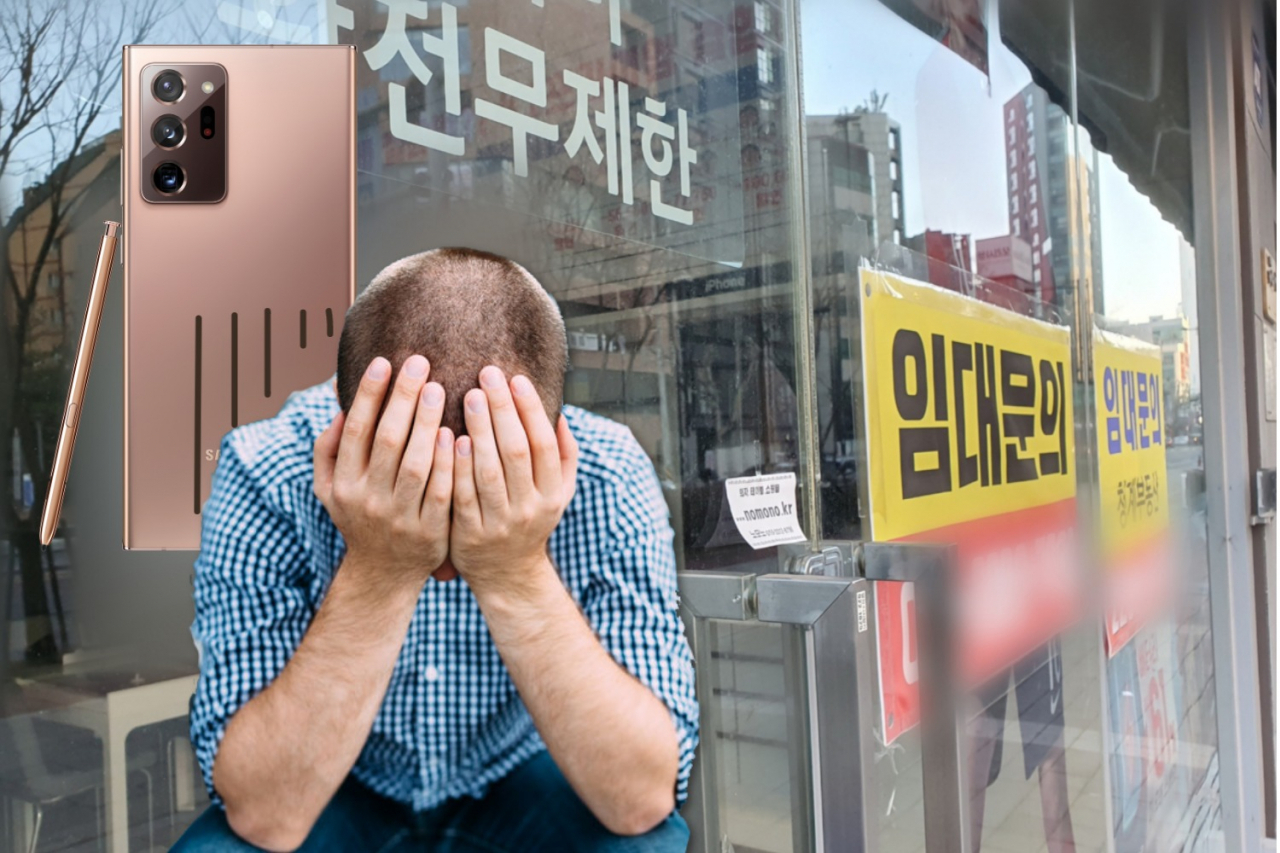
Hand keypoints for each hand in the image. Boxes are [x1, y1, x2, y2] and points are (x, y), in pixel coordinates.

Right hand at [313, 355, 455, 586]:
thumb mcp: (330, 488)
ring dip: (427, 424)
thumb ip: (328, 448)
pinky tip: (457, 433)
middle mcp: (368, 500)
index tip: (384, 361)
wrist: (383, 574)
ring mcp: (399, 518)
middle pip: (387, 441)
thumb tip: (338, 404)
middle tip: (421, 363)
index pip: (355, 431)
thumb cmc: (359, 516)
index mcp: (343, 484)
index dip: (368, 394)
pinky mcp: (429, 532)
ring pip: (415, 465)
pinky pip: (441, 492)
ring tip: (440, 388)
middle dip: (403, 399)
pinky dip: (448, 462)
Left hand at [450, 366, 578, 594]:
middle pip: (516, 452)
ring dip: (479, 430)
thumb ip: (564, 455)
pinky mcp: (470, 534)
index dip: (531, 409)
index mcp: (552, 493)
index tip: (515, 378)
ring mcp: (499, 523)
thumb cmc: (531, 518)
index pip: (543, 443)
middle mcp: (530, 508)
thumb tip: (560, 412)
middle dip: (502, 410)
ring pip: (489, 471)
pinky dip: (457, 465)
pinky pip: (462, 495)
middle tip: (487, 375)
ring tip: (468, 395)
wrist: (507, 574)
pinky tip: (451, 436)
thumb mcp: (558, 493)